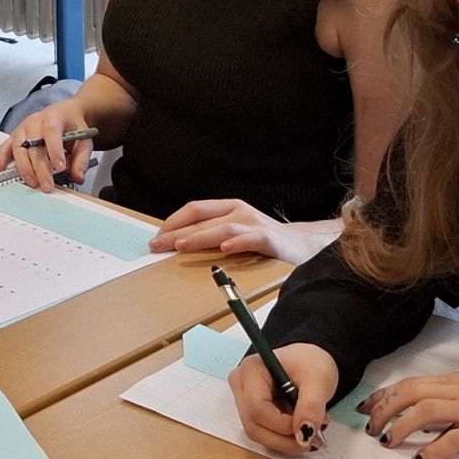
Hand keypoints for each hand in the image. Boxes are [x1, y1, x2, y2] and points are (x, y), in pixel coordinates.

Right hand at [0, 100, 91, 192]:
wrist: (65, 114)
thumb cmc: (73, 126)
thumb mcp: (84, 139)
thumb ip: (81, 158)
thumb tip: (78, 176)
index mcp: (53, 117)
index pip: (51, 132)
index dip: (54, 150)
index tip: (59, 167)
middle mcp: (35, 121)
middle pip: (34, 145)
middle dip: (40, 168)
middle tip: (47, 185)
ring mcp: (23, 128)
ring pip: (18, 148)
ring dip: (24, 167)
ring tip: (33, 183)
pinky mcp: (15, 136)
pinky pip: (5, 146)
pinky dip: (1, 157)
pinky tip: (1, 168)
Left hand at [149, 197, 334, 265]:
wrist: (303, 246)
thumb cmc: (262, 241)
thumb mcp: (234, 233)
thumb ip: (211, 235)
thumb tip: (176, 246)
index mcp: (228, 208)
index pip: (195, 210)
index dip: (173, 222)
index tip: (156, 238)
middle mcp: (239, 212)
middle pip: (203, 219)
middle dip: (176, 232)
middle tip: (157, 246)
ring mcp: (255, 224)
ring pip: (222, 228)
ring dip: (199, 237)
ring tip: (180, 246)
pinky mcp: (270, 239)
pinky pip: (251, 239)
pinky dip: (237, 243)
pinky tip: (224, 250)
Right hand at [231, 343, 338, 455]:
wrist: (310, 361)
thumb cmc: (310, 363)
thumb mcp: (319, 380)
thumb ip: (311, 406)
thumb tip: (303, 434)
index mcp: (251, 370)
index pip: (258, 409)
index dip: (283, 426)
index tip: (309, 429)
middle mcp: (241, 385)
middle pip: (254, 426)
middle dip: (284, 439)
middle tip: (313, 439)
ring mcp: (243, 400)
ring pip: (257, 434)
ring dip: (285, 441)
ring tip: (310, 430)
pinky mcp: (251, 412)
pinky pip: (263, 434)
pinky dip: (283, 438)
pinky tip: (300, 428)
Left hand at [360, 370, 458, 458]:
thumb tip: (441, 390)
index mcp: (455, 381)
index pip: (410, 383)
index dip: (385, 395)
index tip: (368, 407)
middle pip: (410, 393)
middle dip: (385, 410)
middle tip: (372, 428)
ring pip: (425, 412)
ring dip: (401, 426)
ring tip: (389, 441)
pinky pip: (453, 439)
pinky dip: (435, 449)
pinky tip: (424, 458)